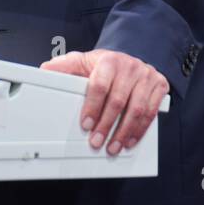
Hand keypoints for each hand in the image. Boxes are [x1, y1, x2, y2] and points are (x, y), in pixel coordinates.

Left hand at [40, 49, 168, 154]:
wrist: (131, 58)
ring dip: (124, 132)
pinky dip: (140, 129)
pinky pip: (151, 111)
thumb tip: (44, 70)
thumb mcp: (84, 61)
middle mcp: (130, 67)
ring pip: (137, 109)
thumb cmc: (105, 65)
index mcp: (109, 61)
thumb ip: (65, 66)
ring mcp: (147, 76)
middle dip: (106, 125)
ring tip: (113, 146)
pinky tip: (129, 140)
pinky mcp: (159, 85)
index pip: (100, 85)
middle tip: (96, 141)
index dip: (92, 107)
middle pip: (118, 100)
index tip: (85, 124)